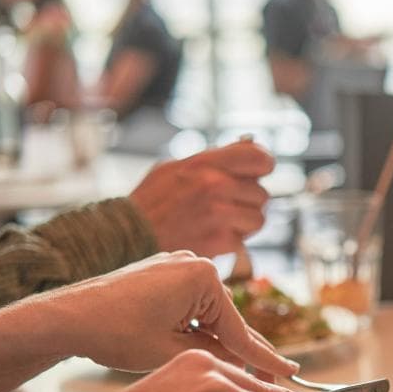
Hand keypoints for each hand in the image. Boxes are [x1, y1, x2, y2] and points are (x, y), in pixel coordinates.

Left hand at [53, 251, 296, 375]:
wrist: (64, 317)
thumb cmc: (113, 333)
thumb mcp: (172, 353)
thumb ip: (214, 357)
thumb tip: (238, 361)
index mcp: (203, 278)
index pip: (239, 330)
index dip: (266, 359)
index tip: (291, 372)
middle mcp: (194, 264)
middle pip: (227, 319)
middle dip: (246, 351)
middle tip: (276, 377)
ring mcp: (176, 266)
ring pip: (208, 315)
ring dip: (216, 342)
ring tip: (233, 371)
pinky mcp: (160, 274)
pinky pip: (190, 306)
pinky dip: (196, 329)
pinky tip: (202, 350)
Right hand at [129, 140, 274, 257]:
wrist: (128, 236)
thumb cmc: (152, 201)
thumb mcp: (175, 167)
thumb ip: (212, 160)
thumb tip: (248, 149)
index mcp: (205, 163)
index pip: (258, 157)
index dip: (264, 164)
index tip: (261, 171)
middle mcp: (215, 185)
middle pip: (261, 193)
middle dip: (249, 201)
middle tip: (229, 205)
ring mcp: (219, 215)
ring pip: (259, 219)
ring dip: (245, 223)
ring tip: (223, 222)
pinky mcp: (220, 241)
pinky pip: (244, 240)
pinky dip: (232, 241)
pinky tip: (212, 237)